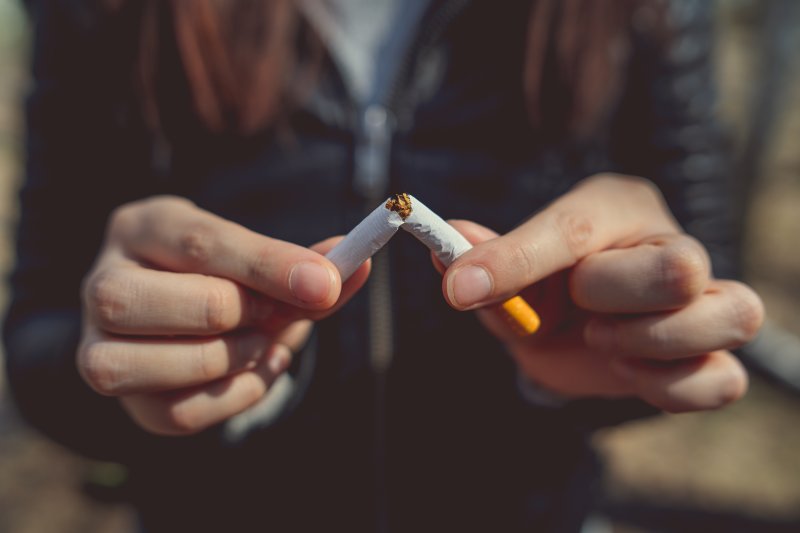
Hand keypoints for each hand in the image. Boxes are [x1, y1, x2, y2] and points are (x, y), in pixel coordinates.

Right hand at [77, 196, 368, 434]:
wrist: (180, 307)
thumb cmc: (221, 274)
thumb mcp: (257, 258)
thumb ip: (305, 265)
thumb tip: (354, 265)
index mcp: (144, 228)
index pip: (203, 243)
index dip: (269, 265)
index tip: (325, 282)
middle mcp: (103, 282)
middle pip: (172, 302)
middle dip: (243, 314)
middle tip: (277, 314)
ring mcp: (96, 343)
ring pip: (162, 364)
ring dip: (235, 359)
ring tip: (263, 344)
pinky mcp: (118, 394)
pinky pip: (175, 413)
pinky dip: (233, 397)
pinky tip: (255, 372)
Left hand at [442, 174, 762, 411]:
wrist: (567, 332)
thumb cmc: (542, 291)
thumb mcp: (506, 278)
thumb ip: (483, 262)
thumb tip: (447, 252)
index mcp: (614, 209)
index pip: (575, 225)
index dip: (517, 259)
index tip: (462, 288)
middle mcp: (670, 245)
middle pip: (680, 265)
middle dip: (609, 297)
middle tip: (580, 306)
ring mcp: (701, 302)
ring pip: (732, 313)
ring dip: (652, 341)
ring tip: (606, 342)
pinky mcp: (708, 359)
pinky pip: (724, 379)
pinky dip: (672, 387)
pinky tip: (631, 371)